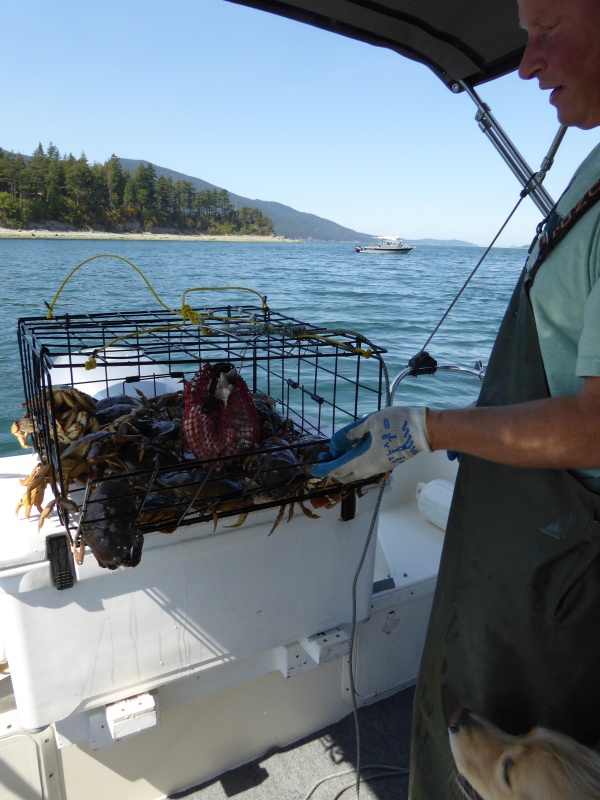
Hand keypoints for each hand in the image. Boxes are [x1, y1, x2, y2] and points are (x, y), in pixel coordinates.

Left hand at [310, 406, 430, 482]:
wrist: (423, 430)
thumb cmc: (397, 423)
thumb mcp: (370, 422)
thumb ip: (350, 433)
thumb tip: (335, 443)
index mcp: (364, 460)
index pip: (338, 469)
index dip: (324, 470)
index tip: (313, 471)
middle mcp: (370, 468)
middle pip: (345, 474)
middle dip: (331, 467)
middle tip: (324, 455)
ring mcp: (379, 467)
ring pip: (355, 472)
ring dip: (343, 464)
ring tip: (336, 450)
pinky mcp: (385, 463)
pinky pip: (364, 469)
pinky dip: (353, 463)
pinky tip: (352, 450)